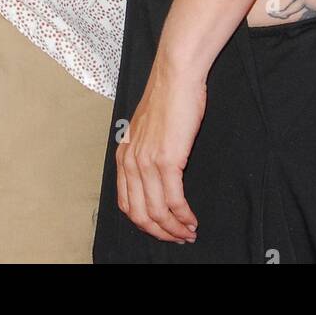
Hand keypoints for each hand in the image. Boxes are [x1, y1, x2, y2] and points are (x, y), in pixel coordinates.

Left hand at [115, 57, 204, 243]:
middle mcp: (131, 161)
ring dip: (175, 228)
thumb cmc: (167, 98)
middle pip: (139, 214)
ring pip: (157, 211)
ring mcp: (147, 162)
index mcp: (123, 155)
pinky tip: (192, 219)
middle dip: (159, 232)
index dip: (144, 223)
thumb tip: (157, 176)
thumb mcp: (146, 129)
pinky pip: (173, 200)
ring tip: (188, 232)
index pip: (126, 203)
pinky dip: (183, 215)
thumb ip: (146, 153)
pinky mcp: (167, 160)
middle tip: (177, 238)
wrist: (175, 76)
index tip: (161, 229)